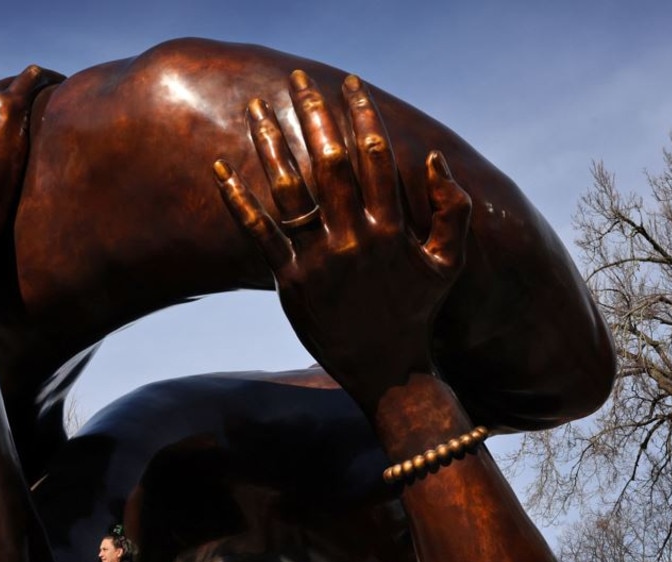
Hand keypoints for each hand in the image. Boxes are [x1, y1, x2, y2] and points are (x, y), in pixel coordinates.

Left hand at [213, 71, 471, 409]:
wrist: (387, 371)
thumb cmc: (418, 311)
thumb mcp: (449, 262)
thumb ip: (452, 209)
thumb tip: (434, 157)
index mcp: (391, 229)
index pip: (374, 156)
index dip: (360, 115)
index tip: (348, 83)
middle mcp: (354, 239)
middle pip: (329, 162)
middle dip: (314, 114)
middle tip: (299, 79)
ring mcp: (319, 260)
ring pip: (289, 189)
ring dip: (270, 143)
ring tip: (255, 107)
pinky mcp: (289, 282)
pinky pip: (258, 233)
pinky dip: (237, 200)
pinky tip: (220, 169)